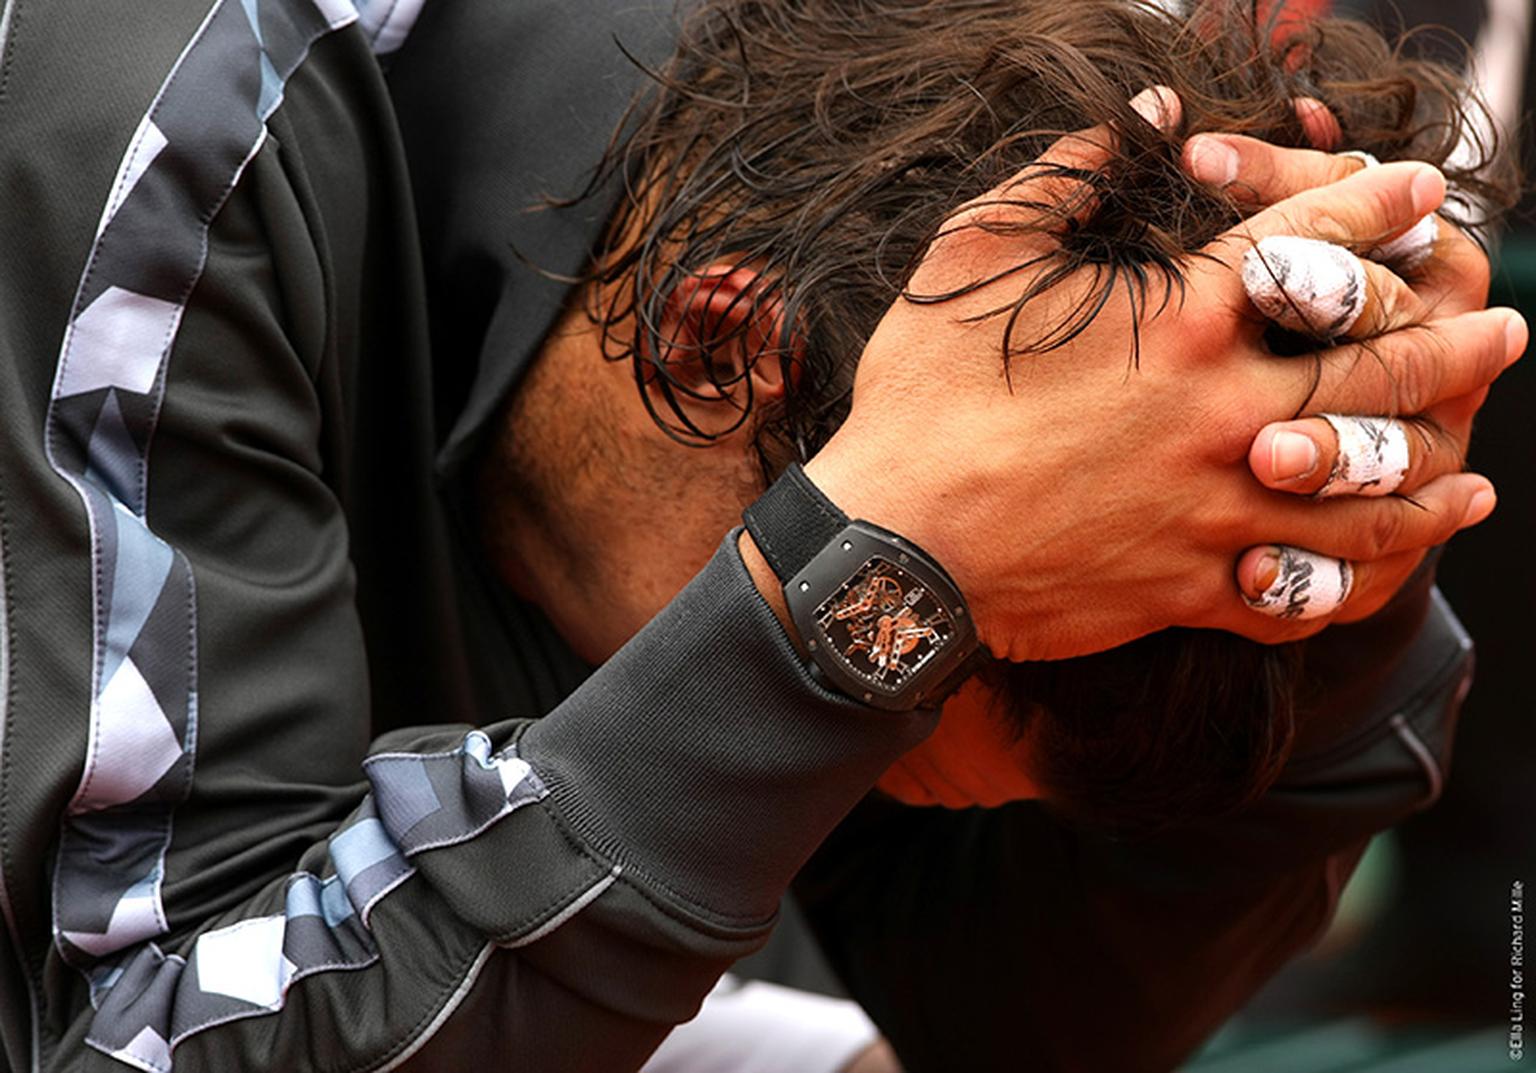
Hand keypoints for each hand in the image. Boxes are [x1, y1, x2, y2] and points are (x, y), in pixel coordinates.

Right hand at [804, 110, 1519, 662]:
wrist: (891, 550)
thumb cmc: (921, 398)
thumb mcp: (974, 258)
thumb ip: (1067, 174)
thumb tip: (1146, 110)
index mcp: (1180, 322)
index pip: (1314, 243)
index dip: (1378, 205)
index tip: (1420, 192)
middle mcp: (1221, 414)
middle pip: (1382, 372)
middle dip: (1457, 343)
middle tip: (1506, 328)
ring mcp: (1215, 508)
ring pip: (1369, 494)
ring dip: (1438, 470)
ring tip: (1480, 460)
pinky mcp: (1191, 585)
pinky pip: (1304, 589)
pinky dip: (1362, 577)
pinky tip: (1393, 561)